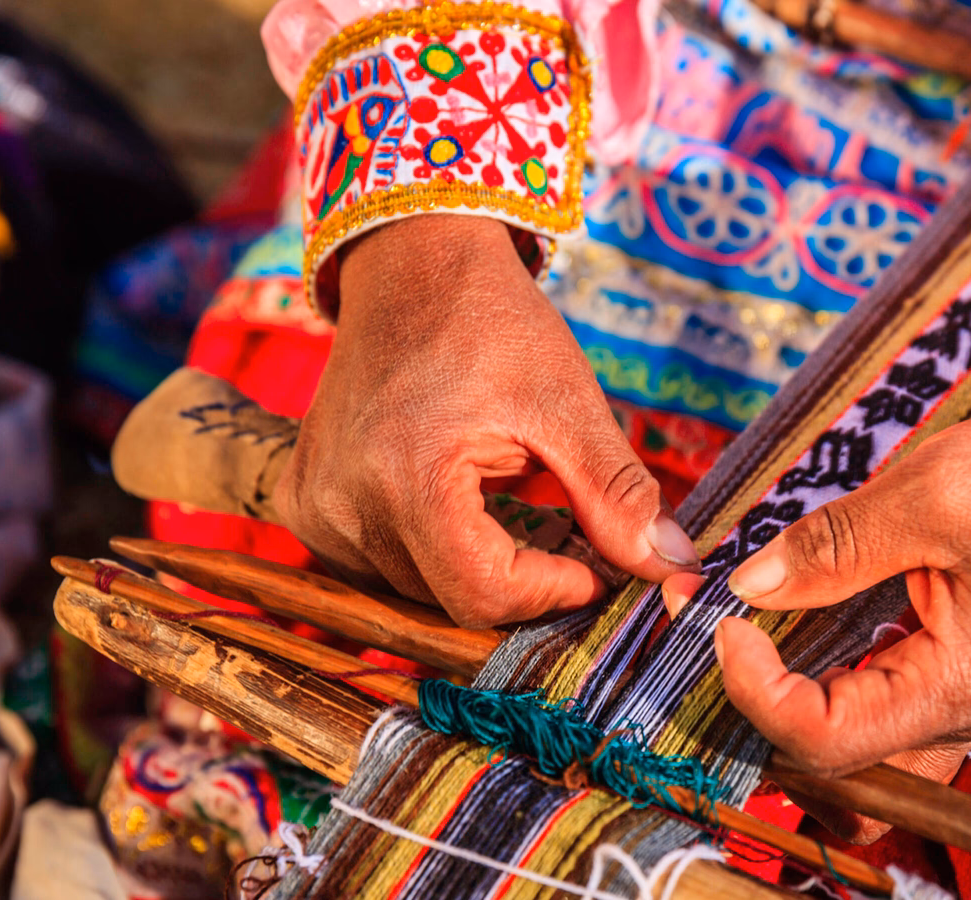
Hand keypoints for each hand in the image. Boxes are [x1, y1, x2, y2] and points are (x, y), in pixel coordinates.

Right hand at [277, 216, 698, 626]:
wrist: (412, 265)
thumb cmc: (492, 323)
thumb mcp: (569, 403)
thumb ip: (616, 493)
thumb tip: (669, 567)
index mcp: (408, 476)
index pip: (483, 594)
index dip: (550, 591)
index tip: (592, 566)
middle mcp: (343, 502)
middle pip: (450, 599)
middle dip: (519, 578)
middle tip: (561, 531)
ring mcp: (313, 506)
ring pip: (414, 590)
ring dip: (470, 565)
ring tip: (503, 500)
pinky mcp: (301, 502)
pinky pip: (374, 566)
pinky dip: (424, 551)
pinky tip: (449, 500)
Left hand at [666, 404, 970, 838]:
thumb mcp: (933, 495)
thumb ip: (834, 546)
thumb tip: (750, 584)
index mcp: (959, 688)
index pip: (825, 741)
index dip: (754, 690)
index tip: (721, 619)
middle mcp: (962, 716)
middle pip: (835, 773)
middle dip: (763, 715)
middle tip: (723, 633)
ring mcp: (963, 702)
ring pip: (856, 756)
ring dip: (793, 708)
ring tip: (751, 633)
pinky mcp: (959, 675)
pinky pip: (879, 712)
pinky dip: (827, 684)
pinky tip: (798, 625)